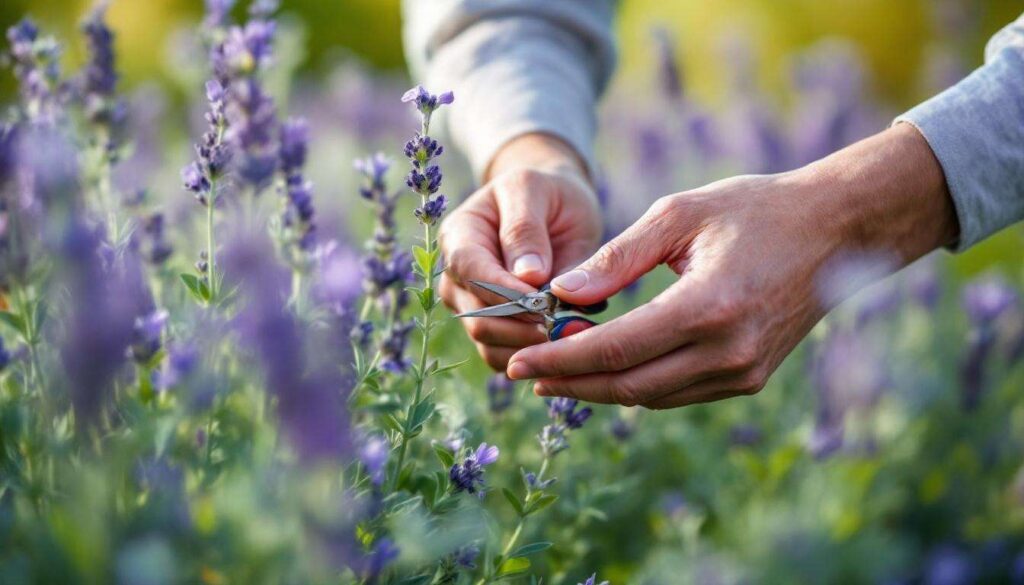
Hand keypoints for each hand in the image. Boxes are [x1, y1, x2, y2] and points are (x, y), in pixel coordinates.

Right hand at [439, 133, 603, 369]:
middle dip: (522, 324)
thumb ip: (527, 229)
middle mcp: (456, 276)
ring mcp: (470, 306)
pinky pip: (502, 357)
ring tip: (569, 331)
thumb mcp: (535, 190)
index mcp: (459, 235)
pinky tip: (561, 343)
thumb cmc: (545, 194)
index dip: (504, 291)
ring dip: (530, 344)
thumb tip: (528, 275)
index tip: (543, 300)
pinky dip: (532, 357)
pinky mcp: (490, 330)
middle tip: (566, 323)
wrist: (554, 209)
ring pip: (489, 343)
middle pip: (476, 315)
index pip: (471, 271)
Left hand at [506, 124, 958, 408]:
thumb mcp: (679, 214)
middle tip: (524, 376)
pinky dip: (636, 386)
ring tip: (554, 375)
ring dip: (599, 389)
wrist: (835, 231)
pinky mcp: (750, 378)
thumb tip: (560, 293)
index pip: (616, 349)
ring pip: (651, 397)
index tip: (519, 361)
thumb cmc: (753, 209)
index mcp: (708, 306)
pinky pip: (678, 393)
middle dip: (570, 383)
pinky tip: (605, 371)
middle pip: (628, 385)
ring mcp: (743, 372)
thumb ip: (616, 258)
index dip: (561, 359)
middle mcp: (728, 351)